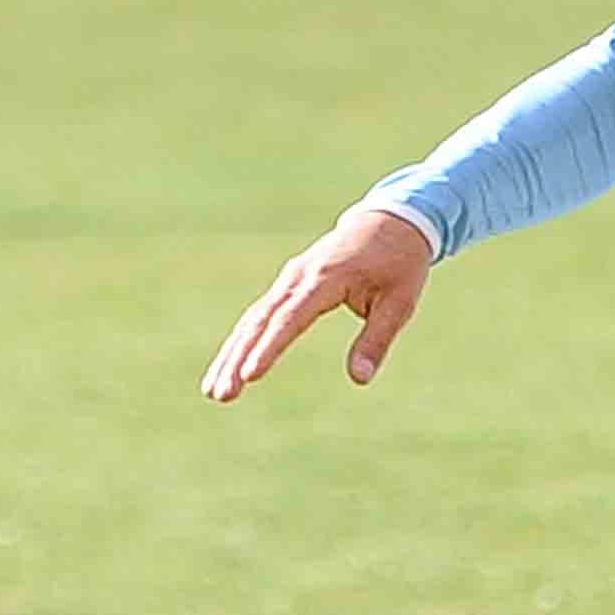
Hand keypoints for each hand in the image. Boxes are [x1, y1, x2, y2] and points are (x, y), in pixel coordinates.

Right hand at [203, 205, 433, 400]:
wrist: (390, 221)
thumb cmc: (399, 264)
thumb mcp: (399, 303)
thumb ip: (376, 340)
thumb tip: (360, 379)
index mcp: (327, 278)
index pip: (291, 317)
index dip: (270, 347)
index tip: (250, 375)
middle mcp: (299, 277)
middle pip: (260, 321)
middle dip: (237, 359)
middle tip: (221, 394)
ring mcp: (290, 279)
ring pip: (253, 320)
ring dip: (231, 354)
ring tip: (214, 391)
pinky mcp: (288, 285)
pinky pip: (259, 316)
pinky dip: (242, 341)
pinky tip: (228, 368)